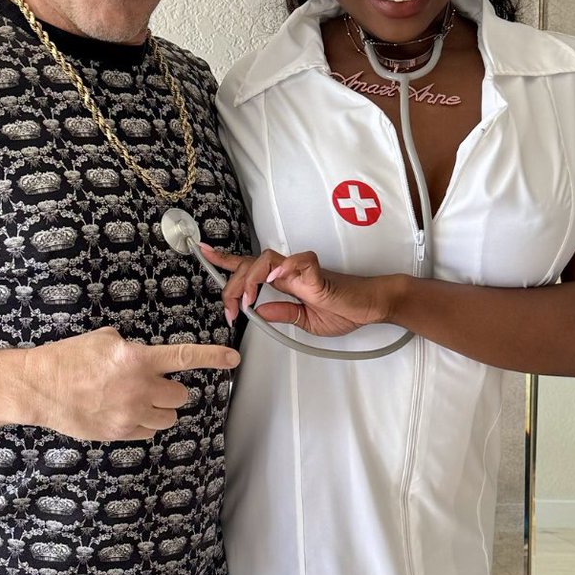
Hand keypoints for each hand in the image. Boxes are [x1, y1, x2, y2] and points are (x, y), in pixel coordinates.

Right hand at [21, 327, 239, 440]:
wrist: (38, 387)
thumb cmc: (68, 358)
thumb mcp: (103, 339)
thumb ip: (132, 348)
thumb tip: (145, 358)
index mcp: (137, 360)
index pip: (184, 358)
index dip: (213, 358)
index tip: (233, 359)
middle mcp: (138, 389)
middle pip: (180, 396)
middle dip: (171, 390)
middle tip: (153, 384)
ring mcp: (129, 415)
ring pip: (168, 418)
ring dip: (161, 409)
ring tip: (138, 400)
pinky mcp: (119, 434)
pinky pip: (148, 432)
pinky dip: (145, 423)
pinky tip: (125, 412)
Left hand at [199, 244, 395, 337]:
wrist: (370, 307)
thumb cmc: (344, 310)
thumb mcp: (305, 321)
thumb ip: (283, 314)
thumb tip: (258, 311)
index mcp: (285, 283)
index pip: (250, 267)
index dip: (226, 260)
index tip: (204, 253)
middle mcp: (289, 273)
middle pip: (250, 264)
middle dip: (232, 284)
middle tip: (230, 309)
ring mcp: (302, 270)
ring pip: (266, 259)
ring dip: (251, 279)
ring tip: (249, 300)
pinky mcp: (318, 272)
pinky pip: (299, 262)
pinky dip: (285, 269)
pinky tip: (277, 280)